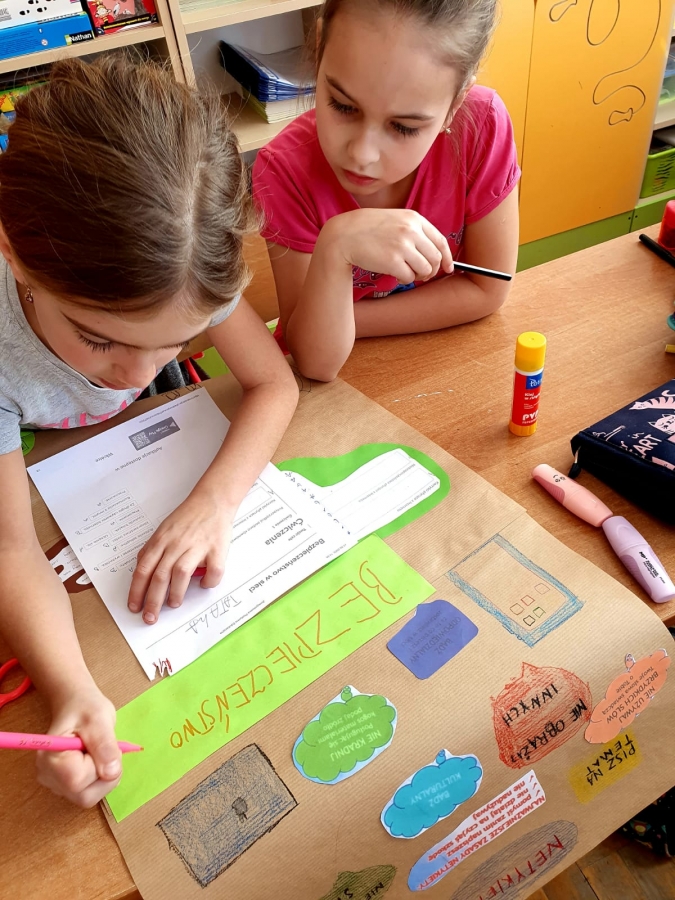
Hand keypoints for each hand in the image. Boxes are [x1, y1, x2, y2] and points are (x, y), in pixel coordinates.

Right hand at [36, 685, 120, 807]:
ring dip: (102, 777)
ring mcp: (55, 783)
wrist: (77, 705)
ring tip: (99, 752)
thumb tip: (112, 772)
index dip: (99, 767)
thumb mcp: (100, 719)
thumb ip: (105, 745)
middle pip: (84, 797)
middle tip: (106, 750)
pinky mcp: (64, 785)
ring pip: (87, 797)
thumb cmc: (86, 708)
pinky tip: (95, 759)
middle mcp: (47, 775)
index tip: (102, 745)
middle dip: (104, 776)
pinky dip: (98, 779)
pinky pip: (87, 793)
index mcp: (51, 758)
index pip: (78, 781)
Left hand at [127, 490, 232, 623]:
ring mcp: (197, 546)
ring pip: (181, 574)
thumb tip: (141, 569)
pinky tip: (204, 585)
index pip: (143, 569)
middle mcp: (177, 544)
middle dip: (153, 601)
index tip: (134, 607)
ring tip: (174, 604)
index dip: (137, 591)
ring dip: (176, 593)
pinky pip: (213, 571)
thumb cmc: (188, 516)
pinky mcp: (217, 548)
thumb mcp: (163, 529)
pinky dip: (208, 582)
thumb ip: (152, 549)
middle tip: (150, 617)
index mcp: (161, 540)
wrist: (212, 500)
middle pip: (160, 576)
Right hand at [328, 209, 453, 284]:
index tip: (448, 267)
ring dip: (418, 276)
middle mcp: (411, 230)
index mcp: (413, 218)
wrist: (343, 235)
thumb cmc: (366, 229)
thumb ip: (413, 231)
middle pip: (436, 257)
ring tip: (406, 273)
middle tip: (422, 274)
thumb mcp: (393, 220)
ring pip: (426, 269)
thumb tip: (432, 253)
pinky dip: (404, 279)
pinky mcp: (393, 261)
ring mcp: (403, 245)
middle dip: (432, 270)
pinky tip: (395, 274)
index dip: (447, 257)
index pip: (440, 241)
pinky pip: (409, 277)